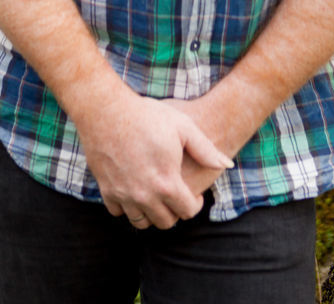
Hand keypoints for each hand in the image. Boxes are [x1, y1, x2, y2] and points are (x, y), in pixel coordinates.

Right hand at [73, 87, 232, 229]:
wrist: (108, 110)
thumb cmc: (148, 116)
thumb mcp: (183, 127)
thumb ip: (206, 150)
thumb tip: (227, 165)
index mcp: (167, 182)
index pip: (187, 212)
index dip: (195, 205)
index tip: (194, 195)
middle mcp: (145, 196)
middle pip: (165, 222)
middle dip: (174, 211)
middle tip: (176, 195)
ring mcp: (124, 195)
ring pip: (141, 222)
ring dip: (151, 213)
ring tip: (156, 195)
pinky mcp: (106, 190)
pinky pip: (119, 212)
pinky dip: (128, 207)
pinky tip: (135, 190)